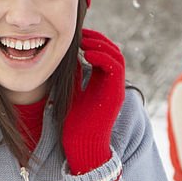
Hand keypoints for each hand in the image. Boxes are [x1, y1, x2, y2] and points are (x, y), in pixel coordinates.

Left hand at [62, 29, 125, 174]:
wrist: (82, 146)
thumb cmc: (74, 124)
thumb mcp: (71, 93)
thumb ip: (72, 76)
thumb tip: (64, 58)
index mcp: (102, 82)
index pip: (103, 53)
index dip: (93, 40)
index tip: (77, 34)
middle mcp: (111, 84)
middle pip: (112, 51)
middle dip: (97, 38)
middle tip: (80, 33)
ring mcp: (115, 89)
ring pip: (116, 57)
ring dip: (101, 45)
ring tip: (83, 41)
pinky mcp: (115, 95)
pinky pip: (115, 69)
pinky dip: (103, 57)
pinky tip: (87, 53)